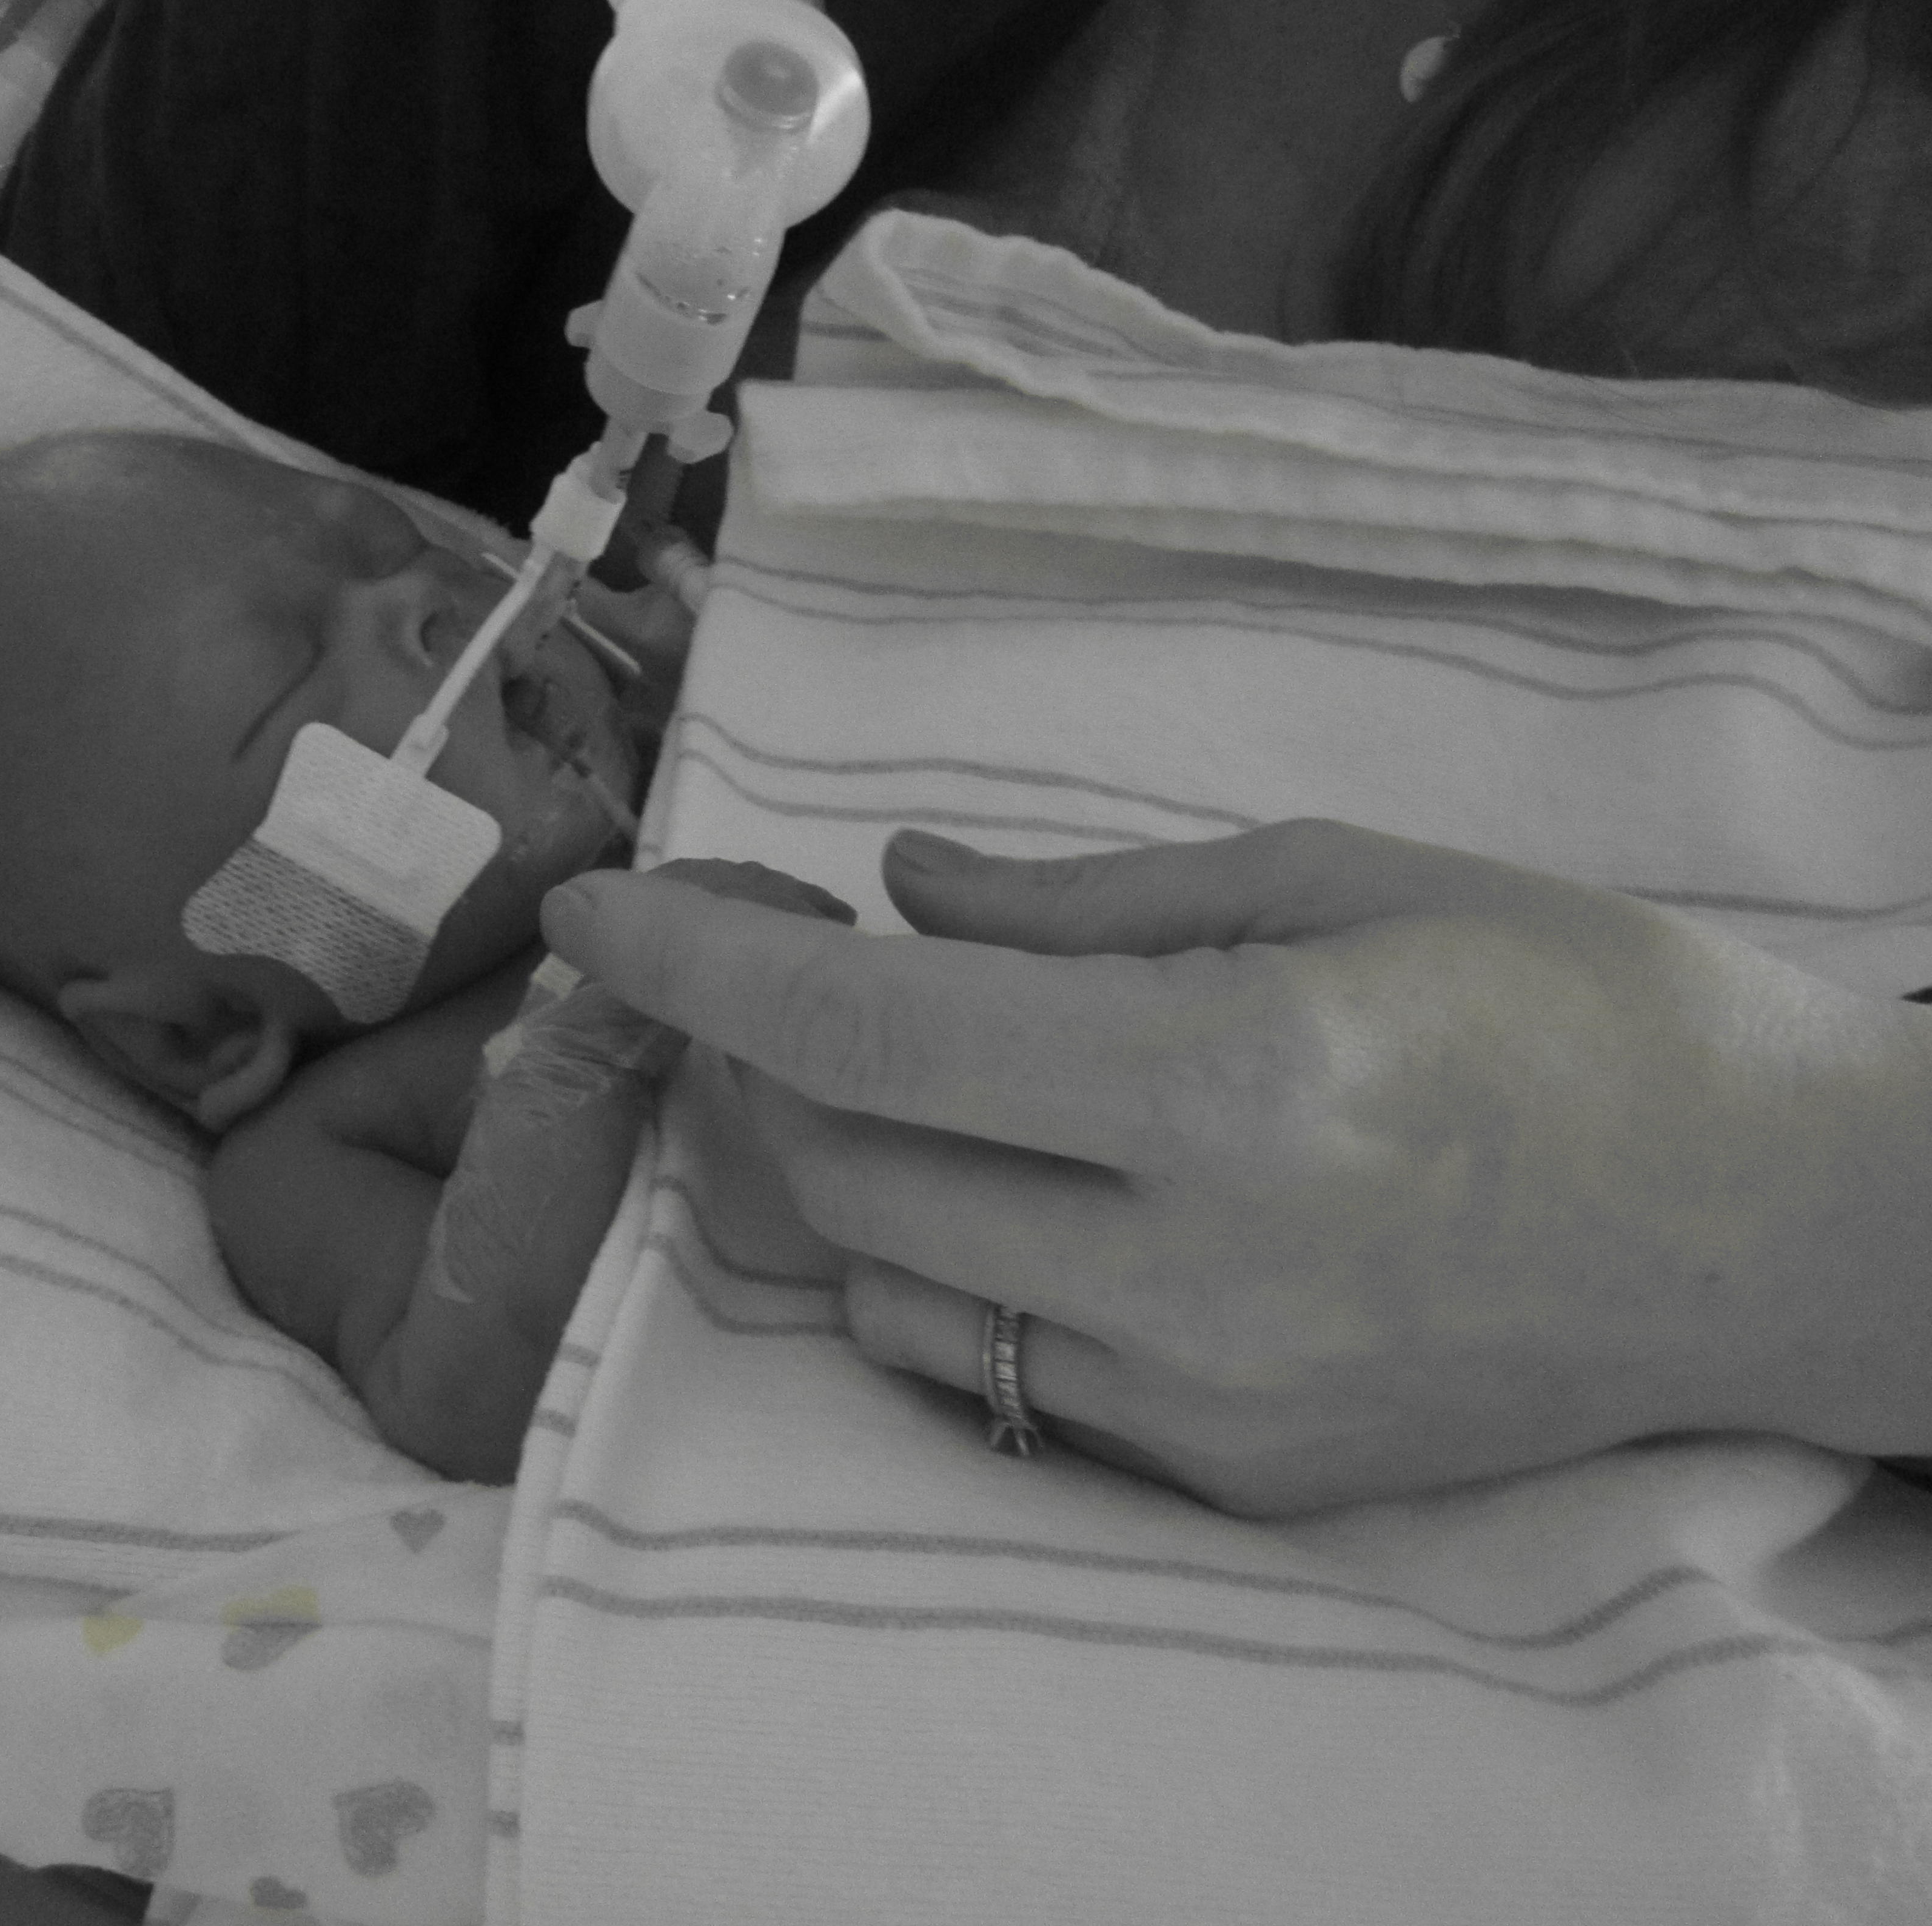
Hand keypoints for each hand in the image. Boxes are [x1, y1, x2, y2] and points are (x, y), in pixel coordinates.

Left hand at [540, 820, 1931, 1513]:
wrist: (1765, 1226)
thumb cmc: (1572, 1005)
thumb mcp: (1333, 880)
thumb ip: (1081, 902)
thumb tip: (891, 892)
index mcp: (1223, 1080)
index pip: (866, 1026)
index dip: (695, 961)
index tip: (595, 910)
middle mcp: (1190, 1269)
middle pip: (837, 1173)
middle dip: (753, 1057)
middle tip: (767, 963)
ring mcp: (1202, 1400)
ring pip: (885, 1295)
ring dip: (833, 1172)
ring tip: (889, 1072)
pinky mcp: (1225, 1479)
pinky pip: (989, 1377)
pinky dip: (939, 1272)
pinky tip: (1003, 1190)